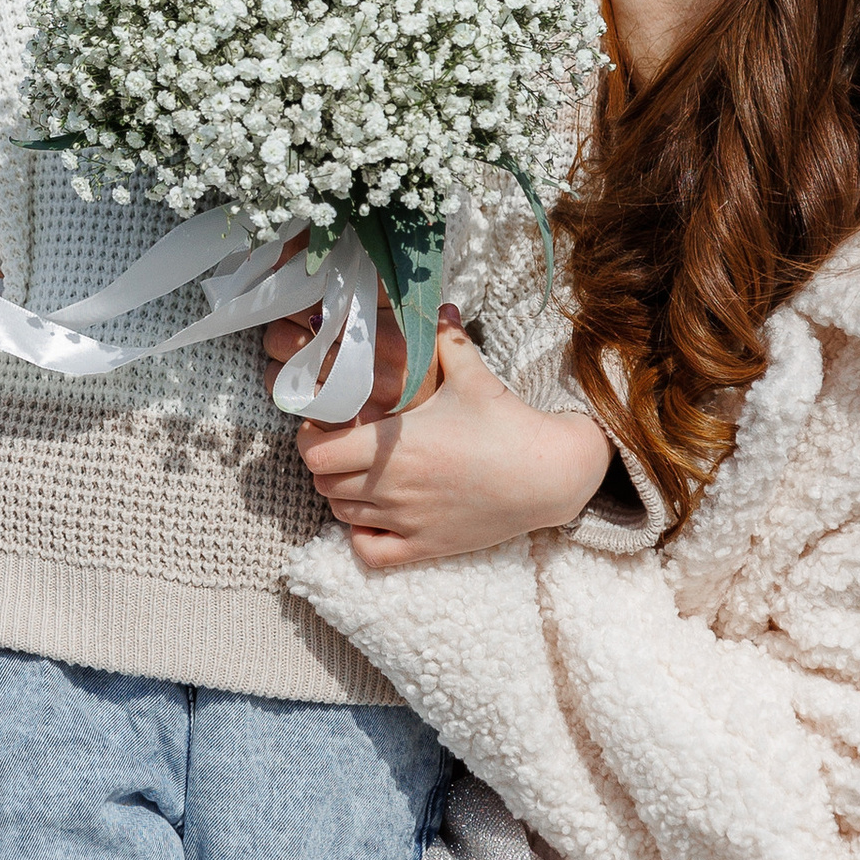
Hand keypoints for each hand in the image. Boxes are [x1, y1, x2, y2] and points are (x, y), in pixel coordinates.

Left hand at [268, 306, 613, 569]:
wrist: (549, 475)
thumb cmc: (507, 423)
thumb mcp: (473, 375)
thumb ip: (445, 341)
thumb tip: (438, 307)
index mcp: (393, 446)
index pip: (315, 454)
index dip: (310, 439)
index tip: (322, 425)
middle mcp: (391, 487)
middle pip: (322, 486)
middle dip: (324, 465)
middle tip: (341, 447)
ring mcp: (406, 521)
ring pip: (341, 516)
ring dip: (342, 497)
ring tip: (360, 476)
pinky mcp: (425, 546)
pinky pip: (369, 553)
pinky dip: (362, 538)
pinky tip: (377, 518)